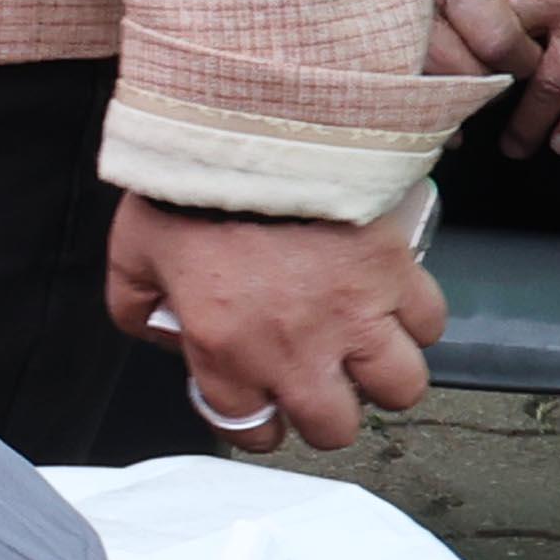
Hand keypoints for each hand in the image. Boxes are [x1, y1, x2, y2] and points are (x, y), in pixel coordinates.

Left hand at [109, 192, 440, 449]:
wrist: (247, 129)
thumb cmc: (184, 187)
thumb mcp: (131, 253)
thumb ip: (136, 305)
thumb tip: (160, 333)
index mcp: (225, 348)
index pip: (248, 429)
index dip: (253, 424)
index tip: (256, 406)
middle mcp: (297, 347)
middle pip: (335, 428)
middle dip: (325, 417)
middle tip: (316, 387)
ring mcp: (356, 314)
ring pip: (400, 389)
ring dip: (381, 378)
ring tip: (361, 353)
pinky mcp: (396, 274)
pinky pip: (429, 324)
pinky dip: (415, 321)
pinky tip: (389, 304)